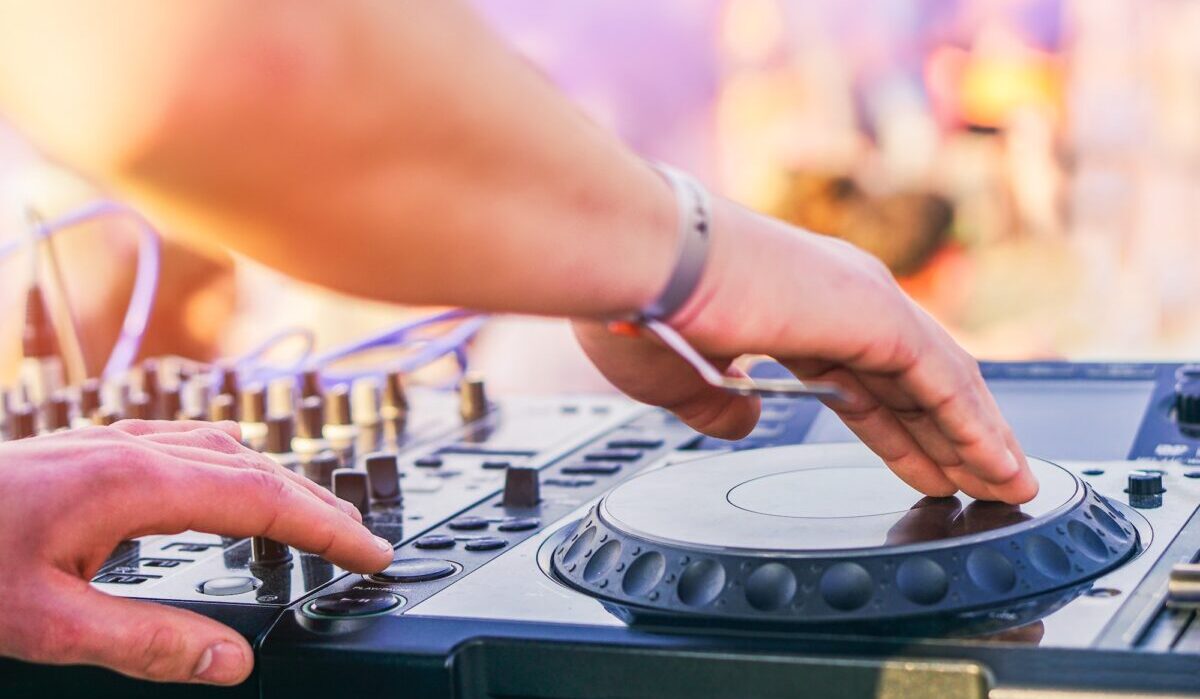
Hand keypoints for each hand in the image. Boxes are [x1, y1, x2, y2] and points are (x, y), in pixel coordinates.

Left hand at [0, 420, 392, 685]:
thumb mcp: (43, 623)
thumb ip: (145, 642)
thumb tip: (229, 662)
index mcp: (134, 485)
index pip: (261, 500)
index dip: (325, 528)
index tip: (369, 554)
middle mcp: (134, 451)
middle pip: (256, 467)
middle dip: (318, 505)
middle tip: (362, 543)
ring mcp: (113, 443)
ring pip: (226, 451)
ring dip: (280, 482)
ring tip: (312, 518)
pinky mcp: (94, 450)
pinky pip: (192, 446)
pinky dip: (236, 467)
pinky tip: (230, 482)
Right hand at [574, 199, 1037, 504]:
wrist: (640, 260)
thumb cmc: (639, 308)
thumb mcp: (682, 381)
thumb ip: (719, 406)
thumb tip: (745, 422)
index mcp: (792, 312)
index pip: (864, 384)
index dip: (898, 433)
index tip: (927, 471)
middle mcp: (837, 299)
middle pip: (914, 384)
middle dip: (952, 438)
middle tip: (986, 486)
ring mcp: (861, 300)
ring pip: (940, 380)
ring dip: (978, 437)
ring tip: (1010, 487)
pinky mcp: (875, 313)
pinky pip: (941, 381)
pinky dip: (974, 426)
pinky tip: (997, 465)